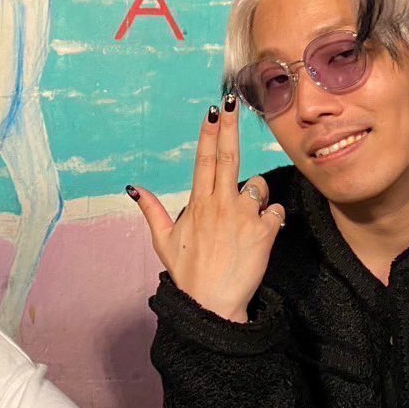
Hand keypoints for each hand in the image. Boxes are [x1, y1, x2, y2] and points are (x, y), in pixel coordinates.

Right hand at [129, 97, 285, 321]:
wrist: (212, 305)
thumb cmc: (188, 274)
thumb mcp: (163, 242)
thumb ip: (151, 211)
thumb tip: (133, 189)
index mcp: (197, 204)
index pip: (204, 160)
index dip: (208, 134)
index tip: (212, 111)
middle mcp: (220, 204)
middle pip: (228, 157)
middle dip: (229, 127)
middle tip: (231, 102)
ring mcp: (243, 217)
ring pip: (258, 187)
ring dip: (256, 197)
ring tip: (245, 221)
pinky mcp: (264, 232)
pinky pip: (275, 212)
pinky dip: (271, 220)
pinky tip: (260, 235)